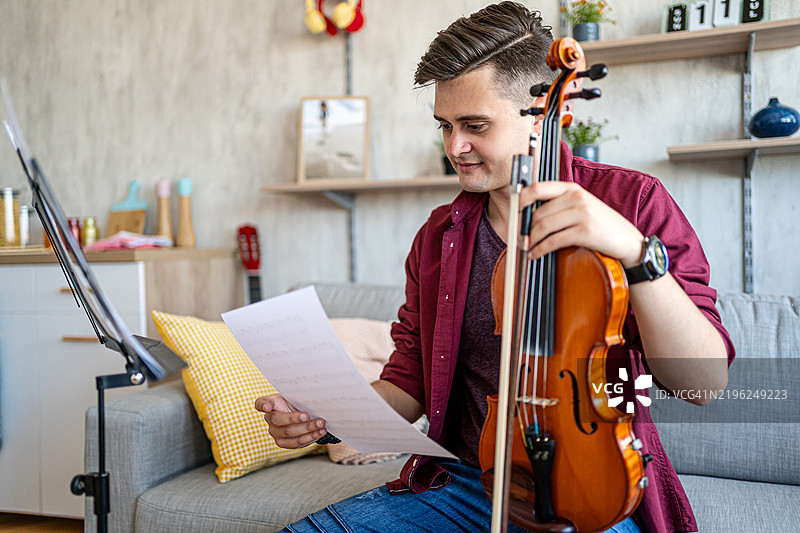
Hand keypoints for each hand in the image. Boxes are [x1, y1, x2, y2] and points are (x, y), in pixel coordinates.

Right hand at [254, 394, 328, 448]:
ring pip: (290, 434)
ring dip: (308, 429)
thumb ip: (296, 395)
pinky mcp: (284, 443)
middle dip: (296, 419)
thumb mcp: (294, 395)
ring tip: (321, 424)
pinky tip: (320, 432)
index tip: (267, 407)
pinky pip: (297, 442)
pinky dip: (311, 437)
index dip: (263, 405)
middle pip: (280, 421)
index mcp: (269, 404)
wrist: (302, 413)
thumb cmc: (296, 402)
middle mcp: (269, 420)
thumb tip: (309, 398)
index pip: (260, 403)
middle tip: (308, 415)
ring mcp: (276, 433)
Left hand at [518, 181, 642, 266]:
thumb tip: (526, 214)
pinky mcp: (585, 231)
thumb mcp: (581, 206)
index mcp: (572, 188)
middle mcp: (576, 197)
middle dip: (523, 228)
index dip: (520, 200)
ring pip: (542, 227)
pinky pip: (553, 241)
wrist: (628, 241)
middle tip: (517, 239)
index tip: (513, 213)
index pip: (537, 188)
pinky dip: (540, 250)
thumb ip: (558, 205)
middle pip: (537, 213)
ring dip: (530, 241)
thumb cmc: (600, 225)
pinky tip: (535, 255)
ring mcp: (582, 213)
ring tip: (525, 248)